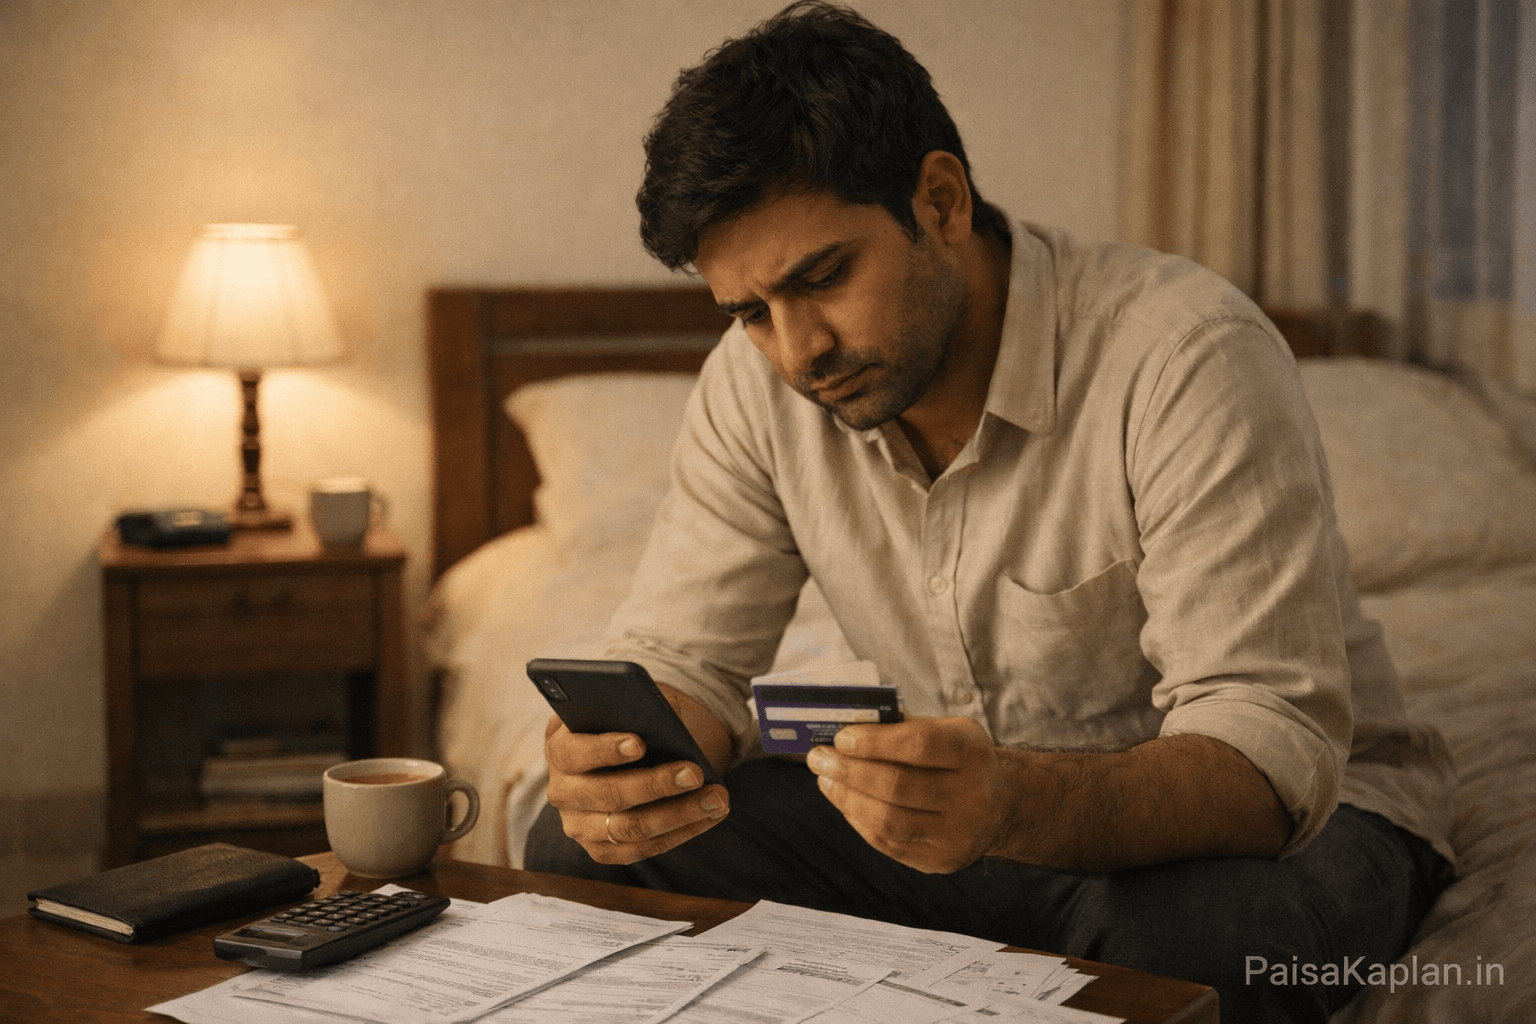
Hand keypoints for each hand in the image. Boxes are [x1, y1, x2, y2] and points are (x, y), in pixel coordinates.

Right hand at [543, 686, 731, 865]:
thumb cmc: (637, 719)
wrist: (642, 747)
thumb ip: (642, 706)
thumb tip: (665, 717)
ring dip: (678, 814)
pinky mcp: (602, 849)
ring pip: (629, 828)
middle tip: (695, 772)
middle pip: (605, 794)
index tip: (641, 743)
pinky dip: (682, 831)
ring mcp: (579, 825)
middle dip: (655, 784)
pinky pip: (643, 848)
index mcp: (559, 746)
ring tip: (717, 797)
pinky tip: (712, 814)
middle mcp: (562, 790)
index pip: (573, 752)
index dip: (604, 749)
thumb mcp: (635, 703)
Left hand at [806, 716, 1015, 873]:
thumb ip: (902, 726)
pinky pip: (888, 842)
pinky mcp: (940, 860)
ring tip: (826, 780)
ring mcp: (958, 833)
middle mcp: (972, 795)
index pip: (919, 745)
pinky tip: (846, 802)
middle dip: (849, 771)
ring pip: (888, 821)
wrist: (1000, 804)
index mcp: (972, 751)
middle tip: (818, 758)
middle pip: (897, 786)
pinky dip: (859, 820)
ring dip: (847, 798)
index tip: (841, 737)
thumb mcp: (946, 730)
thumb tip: (845, 724)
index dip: (875, 742)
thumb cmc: (958, 758)